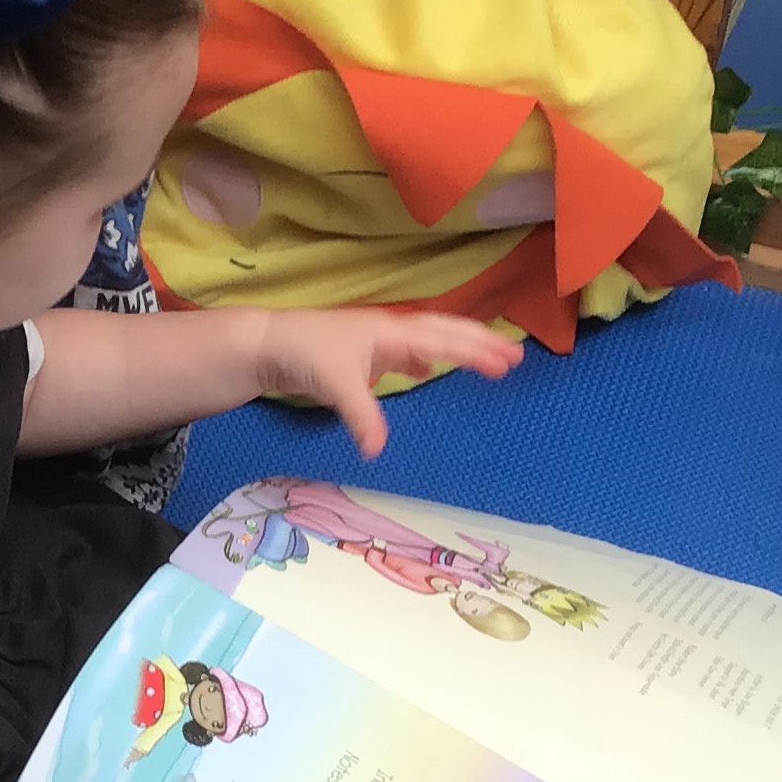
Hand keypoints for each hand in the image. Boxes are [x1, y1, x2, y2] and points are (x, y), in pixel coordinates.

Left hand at [260, 308, 522, 455]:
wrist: (267, 344)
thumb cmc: (303, 355)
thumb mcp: (336, 386)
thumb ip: (362, 416)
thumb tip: (378, 450)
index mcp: (392, 332)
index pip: (444, 341)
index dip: (477, 352)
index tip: (507, 362)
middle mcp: (390, 331)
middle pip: (445, 332)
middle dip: (480, 343)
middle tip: (515, 357)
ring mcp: (378, 340)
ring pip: (429, 339)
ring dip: (459, 347)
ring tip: (487, 359)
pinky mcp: (363, 352)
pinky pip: (407, 350)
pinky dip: (425, 357)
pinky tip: (427, 369)